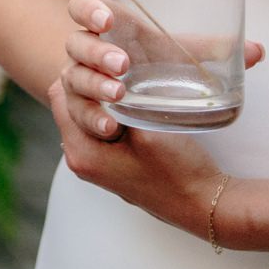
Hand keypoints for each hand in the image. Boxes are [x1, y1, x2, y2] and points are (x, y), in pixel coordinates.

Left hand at [47, 77, 222, 236]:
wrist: (206, 206)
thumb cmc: (179, 170)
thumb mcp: (146, 129)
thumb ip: (114, 104)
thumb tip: (97, 80)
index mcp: (81, 152)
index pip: (61, 97)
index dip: (80, 75)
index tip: (103, 63)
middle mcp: (79, 161)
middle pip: (69, 106)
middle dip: (87, 86)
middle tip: (114, 70)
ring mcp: (94, 165)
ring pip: (85, 116)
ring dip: (99, 100)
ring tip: (124, 86)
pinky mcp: (110, 166)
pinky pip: (98, 130)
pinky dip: (108, 115)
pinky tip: (130, 105)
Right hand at [60, 0, 263, 143]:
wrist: (135, 104)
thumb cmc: (156, 73)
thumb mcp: (180, 60)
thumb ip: (209, 51)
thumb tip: (256, 51)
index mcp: (107, 30)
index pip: (81, 8)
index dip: (87, 10)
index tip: (107, 21)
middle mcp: (85, 54)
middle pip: (75, 45)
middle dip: (96, 53)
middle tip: (122, 65)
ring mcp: (78, 81)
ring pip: (72, 79)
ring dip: (93, 86)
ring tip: (118, 94)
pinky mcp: (79, 111)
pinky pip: (75, 113)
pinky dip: (91, 117)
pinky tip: (109, 125)